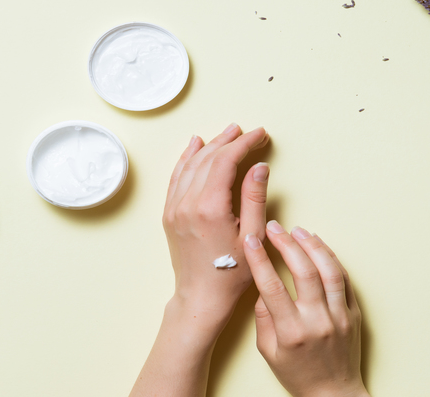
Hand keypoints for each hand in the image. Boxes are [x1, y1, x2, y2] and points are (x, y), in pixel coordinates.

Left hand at [163, 123, 269, 325]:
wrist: (201, 297)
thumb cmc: (231, 274)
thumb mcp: (253, 236)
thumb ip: (255, 198)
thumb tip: (259, 166)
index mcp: (210, 207)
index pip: (226, 161)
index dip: (244, 144)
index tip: (259, 135)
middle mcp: (187, 203)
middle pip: (208, 158)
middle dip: (229, 141)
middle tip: (246, 131)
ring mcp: (175, 208)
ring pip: (190, 164)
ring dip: (209, 146)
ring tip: (226, 133)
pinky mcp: (169, 214)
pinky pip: (176, 177)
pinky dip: (186, 159)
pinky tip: (194, 147)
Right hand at [244, 221, 368, 396]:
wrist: (334, 394)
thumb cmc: (298, 375)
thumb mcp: (269, 353)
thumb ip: (263, 318)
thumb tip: (262, 287)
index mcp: (292, 333)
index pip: (272, 287)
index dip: (259, 260)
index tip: (250, 240)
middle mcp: (318, 322)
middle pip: (303, 272)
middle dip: (286, 244)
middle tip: (274, 227)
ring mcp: (340, 316)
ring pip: (329, 271)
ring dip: (312, 245)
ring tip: (297, 230)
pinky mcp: (354, 313)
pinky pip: (345, 279)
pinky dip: (331, 258)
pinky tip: (318, 246)